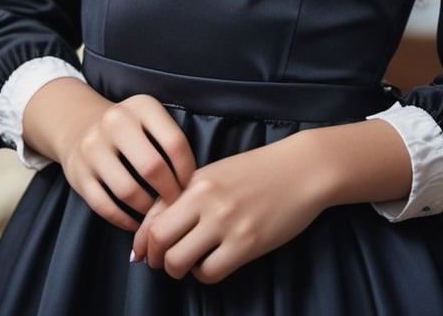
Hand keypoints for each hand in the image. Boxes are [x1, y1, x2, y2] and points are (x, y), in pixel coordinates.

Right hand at [24, 82, 196, 231]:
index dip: (187, 171)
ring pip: (127, 191)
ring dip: (147, 210)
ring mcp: (93, 148)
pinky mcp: (78, 174)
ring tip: (157, 215)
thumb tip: (194, 185)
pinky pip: (105, 206)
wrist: (79, 124)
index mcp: (141, 107)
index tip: (190, 187)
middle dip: (169, 193)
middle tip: (176, 206)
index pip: (174, 142)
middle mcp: (115, 122)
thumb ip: (170, 141)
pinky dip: (124, 220)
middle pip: (152, 167)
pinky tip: (136, 223)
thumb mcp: (150, 119)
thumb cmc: (129, 128)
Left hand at [132, 135, 320, 282]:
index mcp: (196, 180)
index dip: (141, 240)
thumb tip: (154, 226)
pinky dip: (205, 273)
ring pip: (178, 260)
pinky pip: (209, 272)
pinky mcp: (246, 243)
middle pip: (158, 238)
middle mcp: (206, 199)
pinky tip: (213, 263)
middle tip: (163, 261)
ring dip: (178, 269)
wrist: (302, 169)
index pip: (152, 214)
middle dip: (155, 257)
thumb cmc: (258, 171)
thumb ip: (187, 195)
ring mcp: (226, 221)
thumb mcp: (217, 174)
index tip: (141, 252)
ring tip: (190, 264)